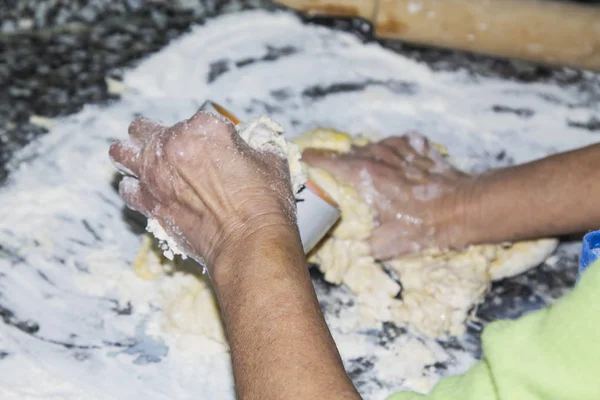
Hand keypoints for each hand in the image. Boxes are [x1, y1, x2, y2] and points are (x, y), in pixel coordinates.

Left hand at [109, 111, 299, 274]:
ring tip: (140, 161)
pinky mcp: (149, 204)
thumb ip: (257, 146)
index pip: (196, 120)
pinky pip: (127, 189)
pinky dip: (134, 188)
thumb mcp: (271, 161)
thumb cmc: (263, 204)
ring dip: (131, 154)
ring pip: (122, 152)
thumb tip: (255, 147)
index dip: (206, 134)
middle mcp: (172, 146)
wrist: (249, 242)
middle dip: (153, 135)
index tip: (215, 147)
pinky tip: (144, 190)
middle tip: (166, 147)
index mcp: (203, 128)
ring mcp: (155, 176)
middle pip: (144, 128)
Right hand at [302, 132, 471, 259]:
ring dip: (364, 153)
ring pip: (373, 146)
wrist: (463, 208)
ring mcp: (400, 151)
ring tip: (360, 164)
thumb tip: (355, 250)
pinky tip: (389, 156)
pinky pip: (396, 142)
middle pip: (351, 152)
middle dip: (338, 158)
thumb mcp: (389, 245)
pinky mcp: (418, 149)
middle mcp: (380, 158)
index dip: (314, 158)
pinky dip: (389, 148)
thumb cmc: (425, 226)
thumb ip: (367, 246)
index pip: (332, 162)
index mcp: (367, 177)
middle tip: (330, 167)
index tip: (302, 156)